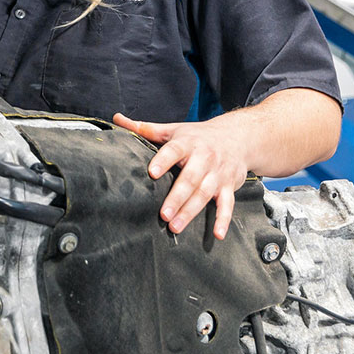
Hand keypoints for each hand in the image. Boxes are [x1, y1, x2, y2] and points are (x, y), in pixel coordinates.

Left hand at [112, 112, 248, 239]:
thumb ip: (144, 128)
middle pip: (190, 179)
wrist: (237, 137)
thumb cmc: (197, 136)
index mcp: (187, 143)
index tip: (152, 173)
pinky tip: (217, 234)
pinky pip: (227, 204)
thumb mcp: (172, 130)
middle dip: (176, 198)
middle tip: (163, 214)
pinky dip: (224, 219)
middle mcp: (205, 158)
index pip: (174, 151)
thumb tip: (116, 119)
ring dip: (191, 211)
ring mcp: (218, 173)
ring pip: (205, 193)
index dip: (163, 161)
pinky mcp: (229, 186)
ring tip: (175, 226)